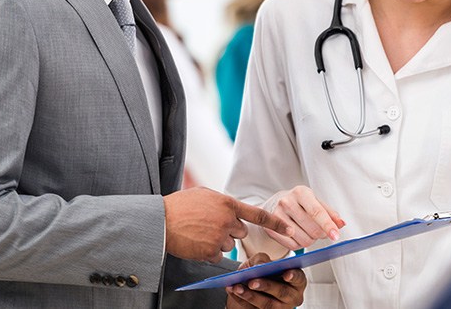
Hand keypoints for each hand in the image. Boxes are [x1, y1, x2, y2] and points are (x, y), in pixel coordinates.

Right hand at [163, 188, 291, 263]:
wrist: (161, 221)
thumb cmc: (179, 205)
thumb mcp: (205, 194)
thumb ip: (223, 201)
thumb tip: (232, 209)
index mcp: (228, 204)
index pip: (258, 215)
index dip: (276, 223)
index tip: (289, 229)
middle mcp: (227, 220)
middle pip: (241, 232)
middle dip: (230, 230)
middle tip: (210, 225)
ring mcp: (219, 237)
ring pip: (229, 244)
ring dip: (218, 241)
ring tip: (200, 232)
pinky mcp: (210, 252)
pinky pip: (218, 256)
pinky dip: (209, 252)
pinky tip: (197, 243)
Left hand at [226, 253, 305, 308]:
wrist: (250, 282)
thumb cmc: (262, 270)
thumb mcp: (261, 260)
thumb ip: (262, 259)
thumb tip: (259, 266)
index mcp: (297, 281)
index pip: (299, 279)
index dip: (294, 276)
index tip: (286, 274)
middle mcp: (292, 297)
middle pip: (282, 292)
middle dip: (266, 286)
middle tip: (252, 281)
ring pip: (267, 304)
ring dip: (250, 296)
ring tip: (237, 287)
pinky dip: (241, 300)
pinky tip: (232, 290)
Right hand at [263, 186, 345, 250]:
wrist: (276, 204)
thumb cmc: (300, 203)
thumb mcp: (316, 202)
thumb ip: (330, 213)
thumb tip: (341, 224)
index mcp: (301, 192)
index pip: (317, 212)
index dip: (328, 226)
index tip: (335, 236)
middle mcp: (287, 202)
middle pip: (312, 230)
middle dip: (321, 234)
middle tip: (320, 231)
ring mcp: (277, 216)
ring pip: (303, 240)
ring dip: (311, 240)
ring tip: (307, 231)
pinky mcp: (270, 229)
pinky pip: (292, 246)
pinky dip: (299, 244)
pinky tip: (298, 235)